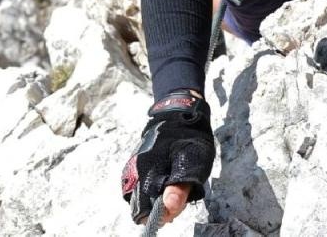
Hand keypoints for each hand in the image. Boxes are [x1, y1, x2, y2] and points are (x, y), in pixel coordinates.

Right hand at [120, 90, 214, 224]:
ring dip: (152, 198)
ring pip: (137, 195)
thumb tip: (168, 208)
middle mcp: (135, 170)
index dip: (161, 214)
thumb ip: (180, 188)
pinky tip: (162, 182)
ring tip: (169, 190)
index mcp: (148, 172)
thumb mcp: (193, 162)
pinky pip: (137, 185)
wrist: (179, 111)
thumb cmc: (189, 137)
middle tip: (174, 199)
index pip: (144, 210)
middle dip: (156, 207)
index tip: (174, 210)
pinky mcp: (134, 163)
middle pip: (139, 205)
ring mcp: (133, 166)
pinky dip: (148, 189)